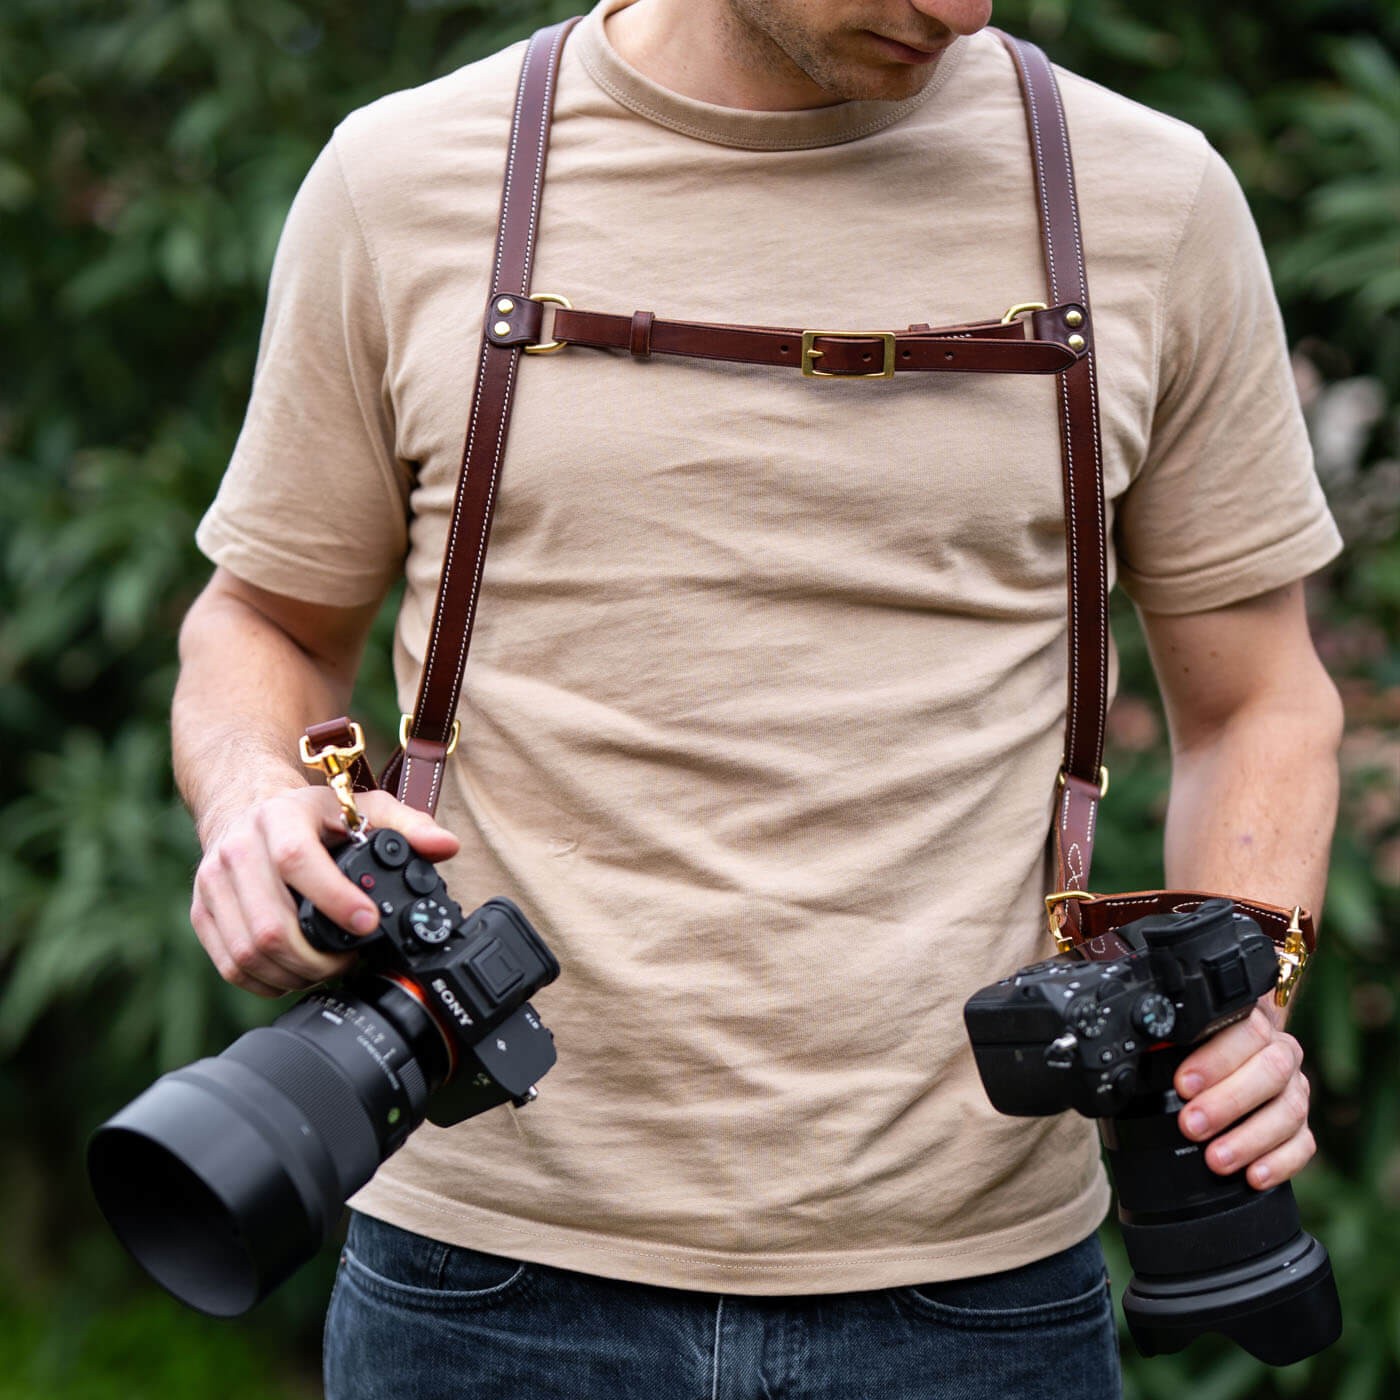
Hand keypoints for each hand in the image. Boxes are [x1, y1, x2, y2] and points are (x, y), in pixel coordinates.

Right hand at [191, 787, 459, 996]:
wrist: (244, 805)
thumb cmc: (310, 813)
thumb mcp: (362, 806)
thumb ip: (408, 825)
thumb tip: (447, 846)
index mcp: (279, 818)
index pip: (297, 862)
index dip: (334, 900)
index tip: (367, 924)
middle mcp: (237, 850)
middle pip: (270, 924)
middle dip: (317, 958)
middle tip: (348, 963)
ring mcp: (212, 884)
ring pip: (249, 952)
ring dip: (293, 973)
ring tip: (325, 971)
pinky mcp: (201, 913)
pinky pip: (229, 964)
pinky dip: (265, 981)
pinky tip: (293, 974)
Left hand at [1173, 999, 1314, 1188]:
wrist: (1232, 1069)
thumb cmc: (1198, 1058)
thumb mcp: (1182, 1046)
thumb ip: (1168, 1049)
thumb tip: (1141, 1058)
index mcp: (1252, 1025)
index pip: (1246, 1030)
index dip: (1215, 1059)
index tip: (1183, 1085)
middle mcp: (1281, 1053)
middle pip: (1271, 1071)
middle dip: (1228, 1101)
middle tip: (1191, 1125)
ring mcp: (1296, 1091)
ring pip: (1288, 1111)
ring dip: (1250, 1138)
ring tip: (1216, 1160)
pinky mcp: (1302, 1128)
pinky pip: (1302, 1145)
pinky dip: (1279, 1163)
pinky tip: (1253, 1176)